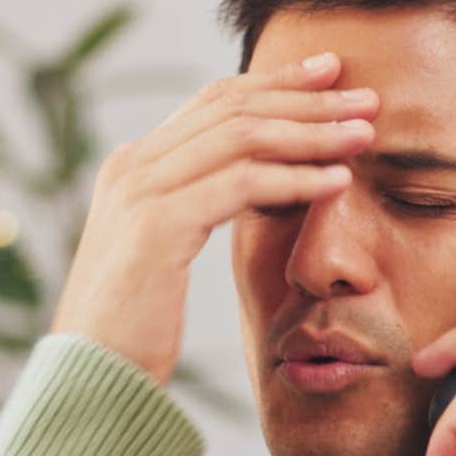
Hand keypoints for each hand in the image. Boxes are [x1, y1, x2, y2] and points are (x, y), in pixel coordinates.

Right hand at [50, 52, 379, 384]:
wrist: (90, 378)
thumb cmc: (134, 330)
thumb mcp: (165, 254)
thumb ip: (196, 209)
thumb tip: (257, 185)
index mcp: (134, 166)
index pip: (214, 102)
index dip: (276, 83)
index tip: (330, 76)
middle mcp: (133, 166)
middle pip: (233, 107)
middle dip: (306, 98)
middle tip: (365, 97)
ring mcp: (141, 191)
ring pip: (242, 137)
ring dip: (311, 132)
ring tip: (364, 135)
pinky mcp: (158, 226)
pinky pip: (241, 185)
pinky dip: (296, 179)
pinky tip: (338, 183)